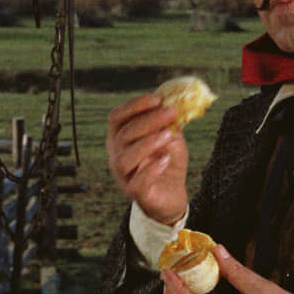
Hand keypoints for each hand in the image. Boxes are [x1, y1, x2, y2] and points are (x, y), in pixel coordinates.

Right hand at [106, 94, 188, 224]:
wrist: (172, 194)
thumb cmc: (167, 161)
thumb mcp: (171, 136)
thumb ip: (170, 122)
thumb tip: (177, 101)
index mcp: (120, 136)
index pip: (117, 116)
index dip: (134, 105)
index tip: (158, 99)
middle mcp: (116, 154)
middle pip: (123, 134)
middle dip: (148, 120)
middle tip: (171, 112)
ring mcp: (123, 175)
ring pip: (124, 158)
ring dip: (147, 143)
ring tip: (168, 135)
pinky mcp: (135, 193)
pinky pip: (137, 183)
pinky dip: (151, 170)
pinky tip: (165, 160)